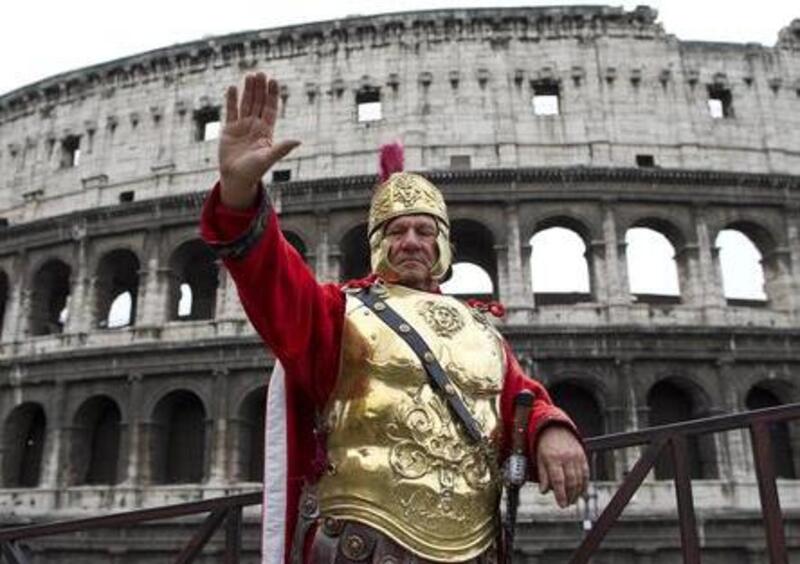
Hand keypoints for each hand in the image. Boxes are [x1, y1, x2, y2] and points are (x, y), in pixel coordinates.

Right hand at [218, 72, 300, 208]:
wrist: (236, 179)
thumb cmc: (254, 171)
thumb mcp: (268, 158)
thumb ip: (282, 148)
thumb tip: (299, 141)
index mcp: (266, 131)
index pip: (270, 109)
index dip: (272, 95)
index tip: (274, 81)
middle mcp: (255, 126)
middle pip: (258, 103)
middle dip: (260, 88)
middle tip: (261, 73)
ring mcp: (242, 126)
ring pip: (246, 104)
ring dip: (248, 90)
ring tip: (250, 75)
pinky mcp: (229, 129)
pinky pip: (231, 111)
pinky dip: (231, 100)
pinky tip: (232, 88)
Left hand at [536, 425, 588, 507]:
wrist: (555, 428)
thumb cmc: (545, 445)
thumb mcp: (539, 459)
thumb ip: (543, 476)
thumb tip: (543, 491)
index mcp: (553, 458)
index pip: (558, 480)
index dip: (561, 494)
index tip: (562, 505)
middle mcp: (566, 457)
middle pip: (571, 481)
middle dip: (570, 496)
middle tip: (567, 504)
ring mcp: (576, 456)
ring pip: (580, 479)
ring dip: (578, 492)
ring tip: (573, 500)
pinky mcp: (583, 456)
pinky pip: (586, 473)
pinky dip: (585, 484)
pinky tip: (581, 491)